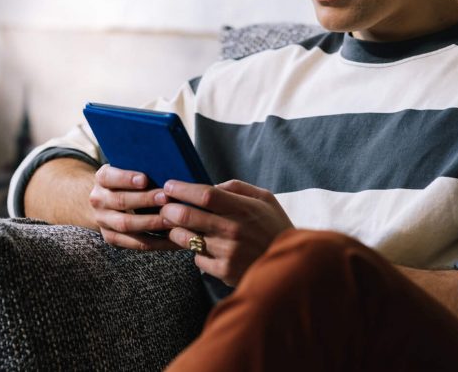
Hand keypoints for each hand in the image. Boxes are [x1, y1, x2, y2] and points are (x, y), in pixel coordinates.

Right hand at [88, 164, 179, 250]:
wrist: (106, 200)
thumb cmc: (128, 180)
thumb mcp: (128, 169)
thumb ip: (141, 168)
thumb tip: (167, 167)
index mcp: (102, 178)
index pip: (110, 177)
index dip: (126, 178)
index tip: (145, 179)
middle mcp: (98, 199)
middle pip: (120, 201)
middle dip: (145, 200)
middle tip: (166, 198)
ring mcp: (103, 221)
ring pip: (125, 224)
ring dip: (150, 222)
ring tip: (171, 220)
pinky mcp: (112, 238)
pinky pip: (134, 243)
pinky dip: (155, 242)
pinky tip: (172, 238)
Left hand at [158, 179, 293, 285]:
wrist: (292, 266)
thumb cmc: (275, 227)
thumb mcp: (265, 199)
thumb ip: (237, 188)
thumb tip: (210, 186)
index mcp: (243, 209)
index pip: (205, 194)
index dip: (182, 189)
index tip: (169, 185)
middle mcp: (233, 230)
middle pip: (188, 216)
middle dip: (169, 209)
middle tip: (164, 206)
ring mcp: (227, 253)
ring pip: (187, 239)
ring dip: (176, 231)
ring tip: (177, 226)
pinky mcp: (224, 272)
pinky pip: (197, 259)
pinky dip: (196, 252)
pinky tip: (204, 247)